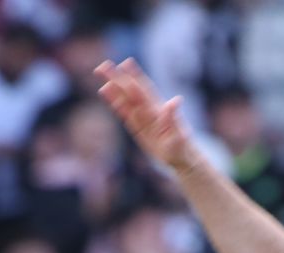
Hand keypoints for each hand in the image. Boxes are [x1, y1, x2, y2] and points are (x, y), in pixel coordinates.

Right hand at [95, 58, 201, 175]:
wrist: (181, 158)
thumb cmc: (182, 147)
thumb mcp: (179, 135)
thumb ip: (173, 118)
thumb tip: (176, 100)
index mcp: (158, 110)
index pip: (144, 90)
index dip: (136, 77)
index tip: (126, 63)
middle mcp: (149, 110)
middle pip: (131, 91)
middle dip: (118, 78)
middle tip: (103, 65)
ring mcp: (142, 117)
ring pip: (125, 99)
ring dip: (113, 87)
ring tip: (101, 75)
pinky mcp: (137, 127)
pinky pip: (124, 112)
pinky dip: (114, 102)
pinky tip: (105, 92)